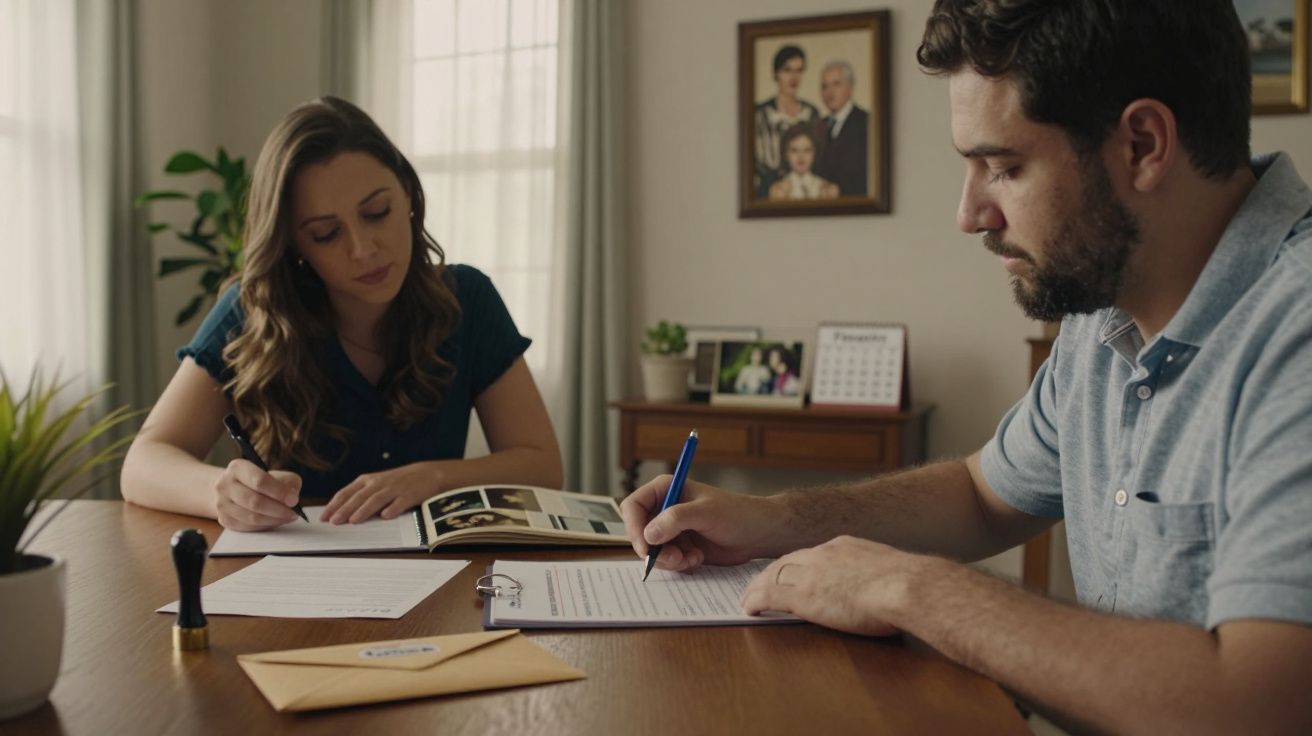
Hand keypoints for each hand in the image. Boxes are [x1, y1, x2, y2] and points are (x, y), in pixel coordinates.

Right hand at [214, 459, 302, 530]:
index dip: (279, 492)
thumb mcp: (276, 474)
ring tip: (287, 517)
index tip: (294, 500)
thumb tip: (292, 497)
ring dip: (274, 520)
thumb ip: (288, 482)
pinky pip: (248, 527)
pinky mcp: (224, 519)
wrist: (233, 489)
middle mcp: (225, 484)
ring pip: (251, 517)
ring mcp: (222, 503)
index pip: (259, 481)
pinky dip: (265, 525)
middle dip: (278, 509)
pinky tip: (275, 521)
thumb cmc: (259, 481)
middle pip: (254, 501)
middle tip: (294, 513)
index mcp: (238, 468)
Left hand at [321, 463, 436, 523]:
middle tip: (334, 522)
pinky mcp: (410, 494)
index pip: (346, 492)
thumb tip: (340, 512)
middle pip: (359, 497)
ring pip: (376, 499)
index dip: (334, 504)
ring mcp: (394, 488)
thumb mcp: (377, 484)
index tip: (324, 517)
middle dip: (345, 509)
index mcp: (368, 481)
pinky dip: (393, 508)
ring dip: (364, 510)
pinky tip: (386, 516)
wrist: (427, 473)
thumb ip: (361, 496)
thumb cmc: (398, 482)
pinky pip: (400, 502)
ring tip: (353, 521)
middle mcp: (379, 483)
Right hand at [619, 475, 783, 571]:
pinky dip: (679, 564)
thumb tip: (649, 533)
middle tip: (674, 559)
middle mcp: (665, 508)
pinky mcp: (681, 546)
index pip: (634, 506)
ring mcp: (672, 529)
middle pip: (639, 532)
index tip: (645, 547)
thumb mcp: (706, 513)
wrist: (759, 533)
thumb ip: (675, 519)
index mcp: (666, 489)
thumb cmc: (737, 514)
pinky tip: (698, 558)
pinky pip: (666, 560)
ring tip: (691, 558)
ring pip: (652, 550)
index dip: (633, 527)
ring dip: (668, 560)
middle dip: (654, 550)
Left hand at [740, 535, 927, 636]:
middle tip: (758, 583)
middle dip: (770, 572)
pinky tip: (748, 609)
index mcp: (846, 546)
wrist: (909, 586)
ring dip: (757, 587)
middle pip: (786, 560)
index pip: (811, 554)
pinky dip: (755, 600)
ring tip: (747, 598)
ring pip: (773, 575)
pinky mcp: (804, 595)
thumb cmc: (912, 585)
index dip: (796, 564)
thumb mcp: (891, 571)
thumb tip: (885, 588)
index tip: (790, 572)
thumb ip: (878, 575)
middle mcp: (824, 554)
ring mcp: (812, 573)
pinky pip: (770, 595)